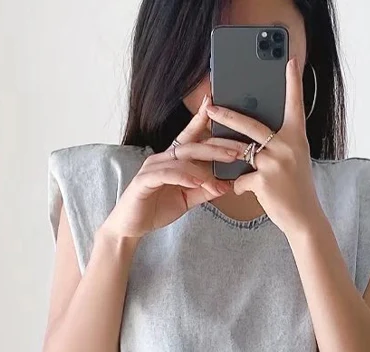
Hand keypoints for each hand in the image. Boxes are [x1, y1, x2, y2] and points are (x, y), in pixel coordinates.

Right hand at [102, 97, 246, 239]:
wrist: (131, 227)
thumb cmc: (156, 209)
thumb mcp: (186, 200)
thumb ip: (204, 191)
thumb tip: (227, 185)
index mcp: (173, 160)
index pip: (191, 137)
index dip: (202, 120)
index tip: (217, 106)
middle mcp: (162, 158)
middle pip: (192, 146)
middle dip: (217, 147)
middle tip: (238, 150)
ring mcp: (152, 168)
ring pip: (182, 159)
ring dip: (204, 167)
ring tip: (222, 172)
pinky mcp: (144, 181)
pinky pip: (166, 174)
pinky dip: (183, 176)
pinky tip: (196, 181)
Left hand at [205, 57, 323, 238]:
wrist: (304, 218)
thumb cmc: (298, 190)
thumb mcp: (295, 160)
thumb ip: (280, 145)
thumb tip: (256, 138)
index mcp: (297, 137)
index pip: (295, 104)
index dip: (293, 82)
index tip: (290, 61)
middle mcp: (286, 146)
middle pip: (251, 124)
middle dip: (227, 116)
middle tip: (211, 107)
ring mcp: (274, 162)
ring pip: (240, 152)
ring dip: (224, 153)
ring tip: (210, 148)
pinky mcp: (263, 180)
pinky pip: (241, 179)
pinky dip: (240, 186)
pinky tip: (248, 192)